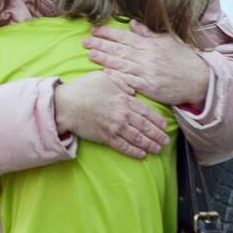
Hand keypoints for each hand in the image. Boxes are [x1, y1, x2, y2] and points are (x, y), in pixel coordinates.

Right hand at [54, 71, 168, 158]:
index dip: (157, 120)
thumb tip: (132, 90)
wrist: (66, 104)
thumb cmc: (84, 88)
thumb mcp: (104, 77)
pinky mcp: (105, 137)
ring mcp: (114, 127)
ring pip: (137, 138)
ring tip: (158, 149)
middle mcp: (122, 115)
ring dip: (149, 145)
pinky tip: (142, 155)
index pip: (146, 111)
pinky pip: (123, 146)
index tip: (164, 125)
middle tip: (166, 141)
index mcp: (123, 99)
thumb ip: (121, 82)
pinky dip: (134, 151)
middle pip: (144, 126)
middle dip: (157, 135)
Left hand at [83, 20, 208, 107]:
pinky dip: (117, 77)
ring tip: (89, 54)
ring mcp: (147, 71)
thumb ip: (149, 33)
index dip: (108, 32)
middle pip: (119, 49)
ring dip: (104, 59)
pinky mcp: (149, 86)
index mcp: (150, 44)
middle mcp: (146, 56)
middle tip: (85, 41)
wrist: (199, 79)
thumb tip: (133, 23)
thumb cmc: (183, 59)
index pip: (125, 36)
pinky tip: (105, 73)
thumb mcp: (168, 40)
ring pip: (121, 64)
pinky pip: (129, 81)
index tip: (94, 29)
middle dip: (100, 44)